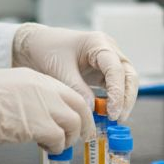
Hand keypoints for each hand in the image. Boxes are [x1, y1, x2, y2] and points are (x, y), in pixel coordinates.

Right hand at [0, 68, 91, 153]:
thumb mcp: (8, 91)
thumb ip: (29, 101)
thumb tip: (43, 121)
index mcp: (36, 78)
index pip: (72, 93)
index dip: (79, 112)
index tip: (77, 125)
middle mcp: (44, 88)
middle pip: (81, 107)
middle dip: (82, 127)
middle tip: (73, 141)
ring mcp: (41, 104)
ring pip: (75, 124)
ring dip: (67, 139)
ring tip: (52, 146)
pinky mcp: (35, 124)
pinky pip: (59, 139)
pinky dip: (54, 148)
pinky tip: (40, 148)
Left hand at [11, 23, 137, 121]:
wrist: (34, 45)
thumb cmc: (46, 50)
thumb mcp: (60, 70)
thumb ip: (77, 89)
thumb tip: (93, 110)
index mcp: (98, 43)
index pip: (116, 68)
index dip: (117, 92)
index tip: (112, 112)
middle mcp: (108, 50)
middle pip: (128, 75)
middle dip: (126, 98)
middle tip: (118, 119)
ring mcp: (106, 61)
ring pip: (125, 82)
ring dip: (122, 100)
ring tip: (114, 119)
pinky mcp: (101, 72)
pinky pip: (113, 87)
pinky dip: (113, 100)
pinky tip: (106, 114)